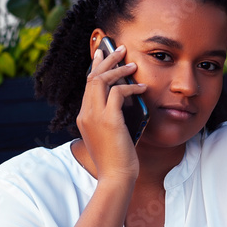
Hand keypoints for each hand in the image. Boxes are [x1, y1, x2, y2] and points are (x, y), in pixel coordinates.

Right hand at [76, 44, 147, 183]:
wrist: (116, 177)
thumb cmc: (116, 161)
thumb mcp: (110, 136)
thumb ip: (110, 120)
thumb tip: (124, 105)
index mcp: (83, 118)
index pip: (87, 86)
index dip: (95, 68)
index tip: (102, 54)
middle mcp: (85, 114)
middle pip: (92, 77)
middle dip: (106, 60)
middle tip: (119, 48)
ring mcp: (95, 116)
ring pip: (102, 80)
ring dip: (118, 69)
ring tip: (132, 64)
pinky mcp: (109, 120)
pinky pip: (119, 93)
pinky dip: (131, 87)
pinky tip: (142, 88)